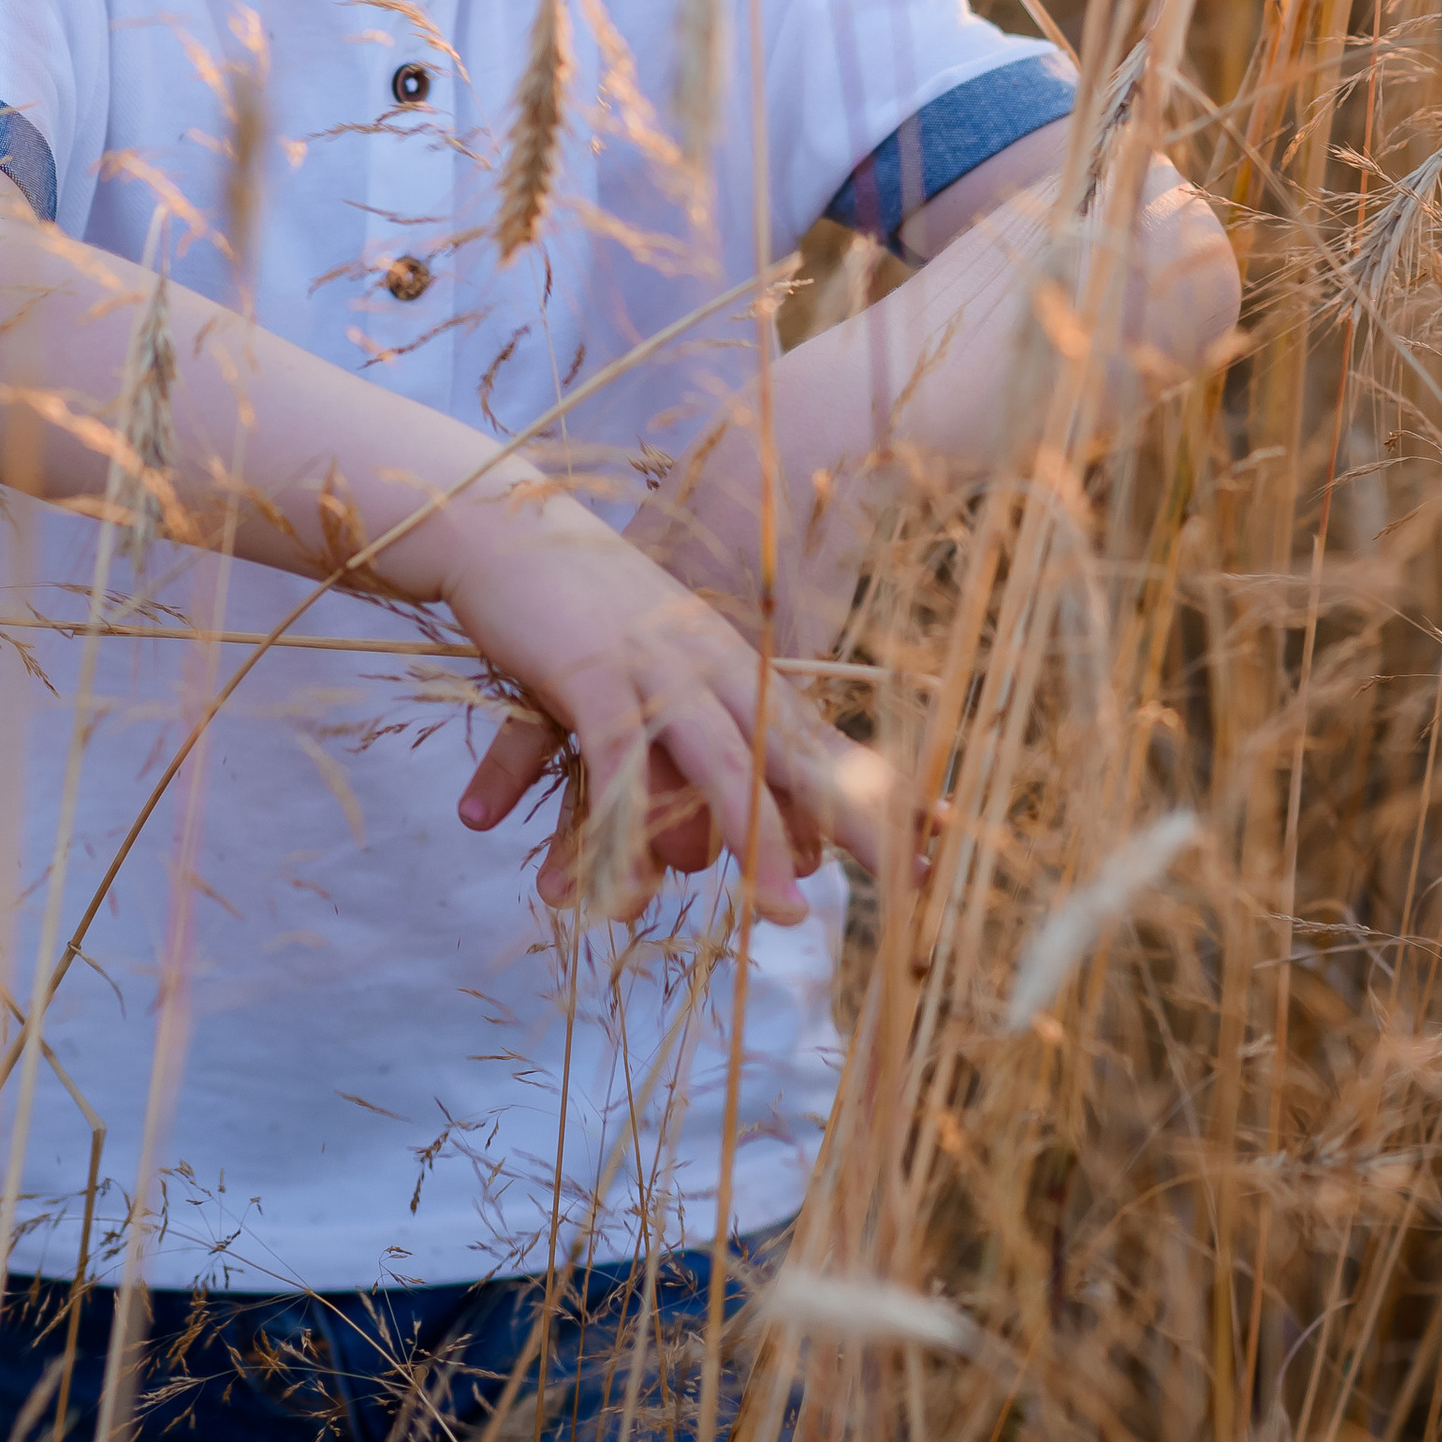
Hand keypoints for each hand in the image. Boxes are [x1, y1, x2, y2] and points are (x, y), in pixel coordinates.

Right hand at [441, 493, 893, 925]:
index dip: (878, 795)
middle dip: (860, 827)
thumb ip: (685, 735)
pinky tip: (624, 893)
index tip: (940, 844)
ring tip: (785, 916)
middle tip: (915, 889)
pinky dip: (624, 835)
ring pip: (724, 769)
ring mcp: (658, 670)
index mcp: (737, 667)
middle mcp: (714, 668)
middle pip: (801, 759)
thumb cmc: (576, 607)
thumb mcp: (651, 664)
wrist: (502, 526)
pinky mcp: (593, 675)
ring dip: (756, 848)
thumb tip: (698, 835)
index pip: (821, 741)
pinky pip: (621, 768)